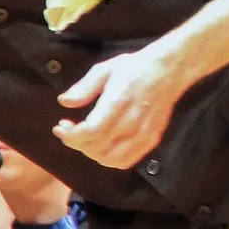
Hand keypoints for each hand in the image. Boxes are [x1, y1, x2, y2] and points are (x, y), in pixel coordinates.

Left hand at [53, 41, 185, 168]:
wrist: (169, 69)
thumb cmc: (135, 67)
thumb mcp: (105, 69)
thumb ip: (83, 87)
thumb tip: (64, 102)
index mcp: (119, 102)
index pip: (91, 131)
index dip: (71, 135)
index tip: (59, 128)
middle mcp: (132, 122)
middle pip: (97, 148)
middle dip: (76, 143)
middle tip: (68, 131)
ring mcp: (144, 133)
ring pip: (110, 159)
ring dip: (91, 153)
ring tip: (83, 139)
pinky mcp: (152, 139)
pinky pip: (127, 161)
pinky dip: (109, 160)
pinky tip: (102, 147)